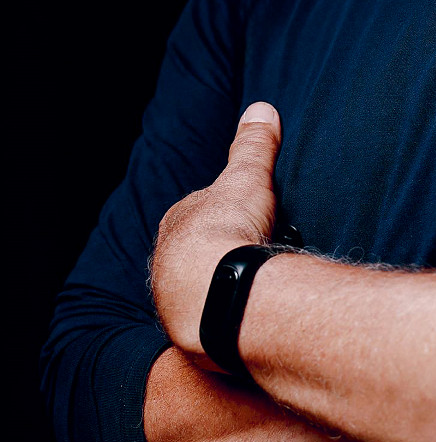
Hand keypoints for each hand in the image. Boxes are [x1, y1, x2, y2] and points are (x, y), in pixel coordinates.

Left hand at [150, 102, 282, 365]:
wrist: (214, 291)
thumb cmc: (227, 230)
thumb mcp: (247, 177)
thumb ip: (254, 145)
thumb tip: (262, 109)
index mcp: (178, 223)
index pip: (198, 214)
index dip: (223, 215)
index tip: (247, 218)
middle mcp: (167, 262)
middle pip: (196, 255)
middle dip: (218, 256)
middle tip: (254, 255)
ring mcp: (175, 300)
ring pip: (199, 290)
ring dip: (221, 290)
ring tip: (254, 291)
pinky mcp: (189, 332)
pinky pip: (210, 320)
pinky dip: (227, 317)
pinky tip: (247, 317)